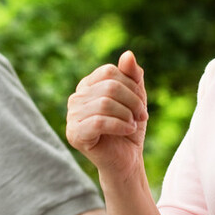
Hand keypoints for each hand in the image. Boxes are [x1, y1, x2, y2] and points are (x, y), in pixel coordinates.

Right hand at [66, 51, 148, 179]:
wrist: (126, 160)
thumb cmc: (129, 128)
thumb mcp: (136, 98)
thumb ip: (132, 76)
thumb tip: (128, 54)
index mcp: (87, 86)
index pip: (109, 72)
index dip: (131, 85)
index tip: (142, 103)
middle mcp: (76, 98)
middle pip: (109, 87)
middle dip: (133, 101)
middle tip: (142, 116)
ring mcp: (72, 116)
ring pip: (105, 103)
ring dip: (127, 115)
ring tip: (133, 125)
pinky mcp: (74, 134)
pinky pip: (99, 122)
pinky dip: (120, 125)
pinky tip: (128, 131)